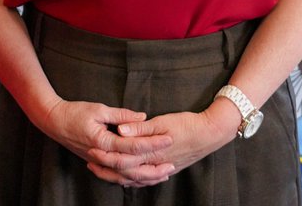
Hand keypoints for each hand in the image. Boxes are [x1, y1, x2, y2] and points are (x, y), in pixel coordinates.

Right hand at [38, 99, 174, 185]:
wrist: (53, 121)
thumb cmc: (74, 112)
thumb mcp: (98, 108)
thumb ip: (121, 115)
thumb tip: (142, 117)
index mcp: (102, 141)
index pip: (132, 146)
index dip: (152, 143)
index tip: (168, 138)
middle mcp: (101, 155)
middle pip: (131, 168)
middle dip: (153, 167)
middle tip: (172, 164)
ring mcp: (98, 162)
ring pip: (125, 176)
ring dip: (145, 177)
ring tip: (163, 174)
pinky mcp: (97, 163)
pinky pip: (117, 176)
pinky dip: (132, 179)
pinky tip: (143, 177)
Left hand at [89, 102, 236, 184]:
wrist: (211, 133)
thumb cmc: (187, 124)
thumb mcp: (162, 121)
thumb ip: (140, 128)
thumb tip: (120, 130)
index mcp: (151, 152)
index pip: (123, 159)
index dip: (106, 156)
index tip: (91, 150)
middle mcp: (156, 164)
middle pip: (126, 172)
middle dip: (107, 169)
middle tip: (90, 162)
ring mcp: (163, 168)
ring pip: (136, 178)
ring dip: (118, 175)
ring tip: (102, 170)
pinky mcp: (168, 167)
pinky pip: (147, 179)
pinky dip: (135, 180)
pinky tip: (128, 178)